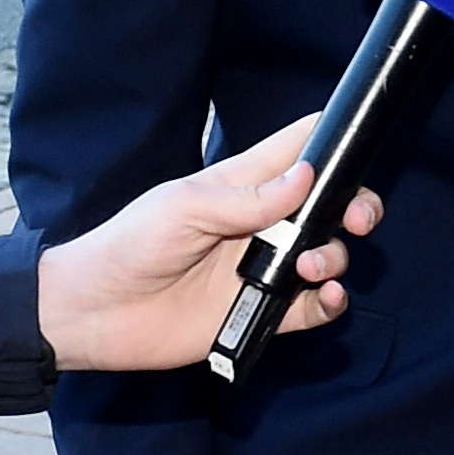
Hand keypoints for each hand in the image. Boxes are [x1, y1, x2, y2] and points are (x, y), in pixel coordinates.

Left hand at [34, 114, 380, 372]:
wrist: (95, 313)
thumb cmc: (128, 245)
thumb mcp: (184, 207)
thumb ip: (248, 197)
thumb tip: (307, 177)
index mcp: (243, 185)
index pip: (299, 149)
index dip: (334, 142)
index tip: (357, 147)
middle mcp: (261, 224)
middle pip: (330, 206)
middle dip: (356, 207)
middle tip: (358, 220)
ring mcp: (263, 269)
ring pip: (327, 255)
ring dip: (335, 257)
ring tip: (310, 267)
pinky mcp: (261, 312)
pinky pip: (312, 307)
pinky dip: (330, 302)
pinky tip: (325, 296)